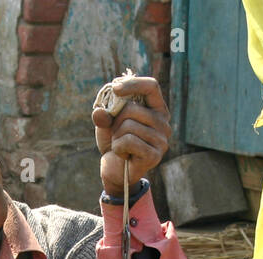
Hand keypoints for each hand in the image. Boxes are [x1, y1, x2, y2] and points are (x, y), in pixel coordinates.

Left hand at [93, 74, 170, 195]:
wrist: (115, 170)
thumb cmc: (115, 141)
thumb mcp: (107, 122)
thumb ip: (104, 113)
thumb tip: (98, 112)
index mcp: (156, 109)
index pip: (151, 86)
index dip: (133, 84)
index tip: (115, 88)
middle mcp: (163, 123)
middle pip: (132, 108)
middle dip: (115, 121)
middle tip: (116, 134)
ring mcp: (161, 140)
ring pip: (128, 126)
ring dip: (116, 137)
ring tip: (121, 145)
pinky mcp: (154, 156)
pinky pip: (128, 141)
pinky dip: (118, 148)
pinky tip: (123, 155)